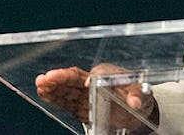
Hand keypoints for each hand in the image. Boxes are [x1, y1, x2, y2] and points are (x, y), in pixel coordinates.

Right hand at [36, 64, 153, 128]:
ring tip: (40, 84)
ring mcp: (85, 95)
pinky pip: (65, 102)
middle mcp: (94, 82)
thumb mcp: (143, 94)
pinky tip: (43, 93)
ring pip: (67, 89)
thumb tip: (135, 101)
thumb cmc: (138, 95)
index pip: (98, 73)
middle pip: (76, 78)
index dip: (91, 78)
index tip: (87, 84)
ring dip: (53, 87)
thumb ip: (139, 96)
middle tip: (47, 77)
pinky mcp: (80, 107)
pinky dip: (54, 98)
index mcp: (108, 75)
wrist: (135, 110)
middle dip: (61, 77)